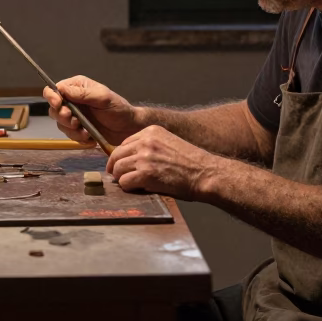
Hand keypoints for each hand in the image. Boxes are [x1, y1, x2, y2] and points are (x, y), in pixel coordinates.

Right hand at [45, 75, 143, 145]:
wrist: (129, 128)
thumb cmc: (119, 108)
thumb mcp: (102, 98)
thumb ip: (82, 94)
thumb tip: (62, 89)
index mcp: (77, 88)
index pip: (54, 90)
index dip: (52, 97)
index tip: (58, 104)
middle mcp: (73, 101)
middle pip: (54, 109)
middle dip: (63, 117)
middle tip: (75, 122)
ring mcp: (75, 116)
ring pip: (61, 125)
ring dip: (72, 131)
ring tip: (86, 133)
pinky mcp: (78, 130)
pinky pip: (70, 136)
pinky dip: (79, 139)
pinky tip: (90, 139)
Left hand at [106, 125, 223, 200]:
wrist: (206, 173)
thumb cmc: (191, 163)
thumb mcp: (169, 143)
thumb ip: (150, 147)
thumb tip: (131, 159)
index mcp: (151, 131)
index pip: (124, 143)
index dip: (121, 156)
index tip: (121, 165)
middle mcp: (146, 142)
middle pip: (117, 155)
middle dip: (116, 168)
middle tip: (119, 177)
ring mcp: (145, 158)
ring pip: (118, 169)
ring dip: (121, 178)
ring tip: (130, 184)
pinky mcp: (146, 174)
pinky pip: (124, 182)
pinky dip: (128, 188)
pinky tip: (137, 189)